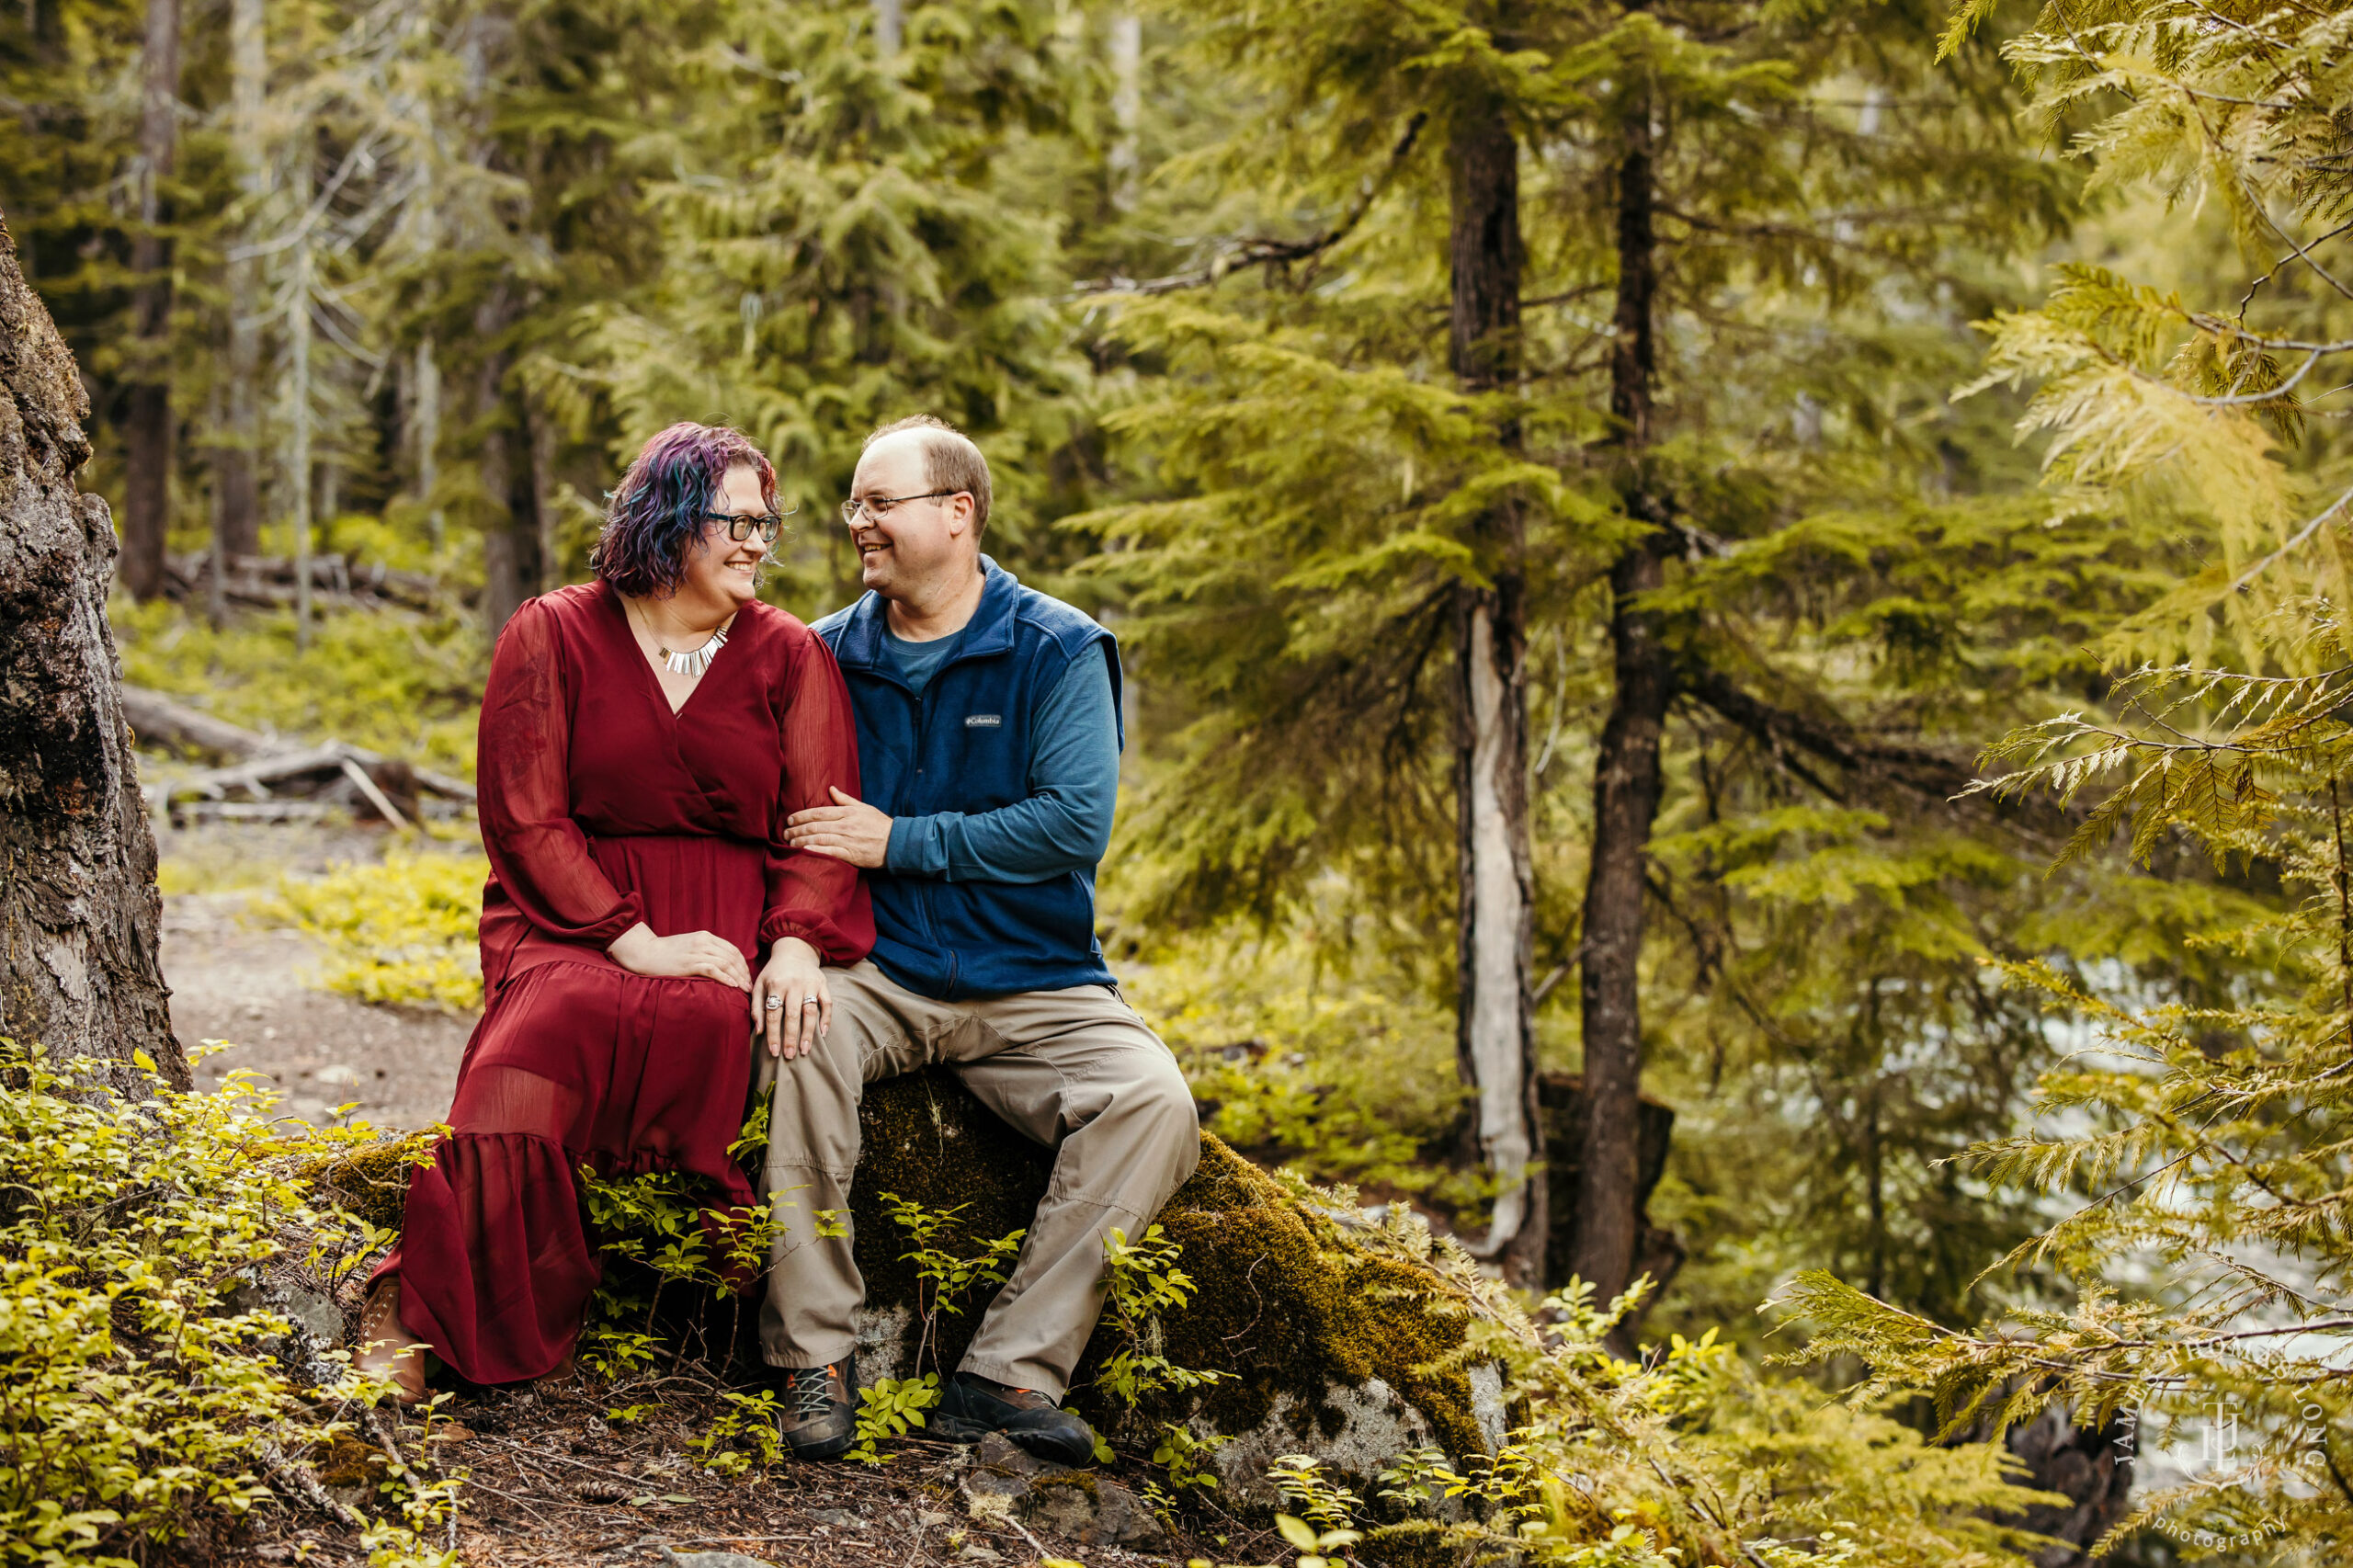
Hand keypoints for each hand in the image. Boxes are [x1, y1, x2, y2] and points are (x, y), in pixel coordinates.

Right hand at [606, 923, 751, 990]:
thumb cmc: (667, 952)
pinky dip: (725, 977)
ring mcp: (696, 952)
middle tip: (749, 986)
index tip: (747, 976)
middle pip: (732, 957)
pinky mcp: (689, 963)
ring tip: (744, 989)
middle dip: (743, 972)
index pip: (732, 949)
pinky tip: (732, 986)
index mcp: (705, 936)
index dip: (743, 964)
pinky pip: (713, 969)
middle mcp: (703, 942)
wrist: (645, 952)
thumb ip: (706, 951)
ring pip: (725, 963)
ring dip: (738, 977)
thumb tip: (723, 965)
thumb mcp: (690, 946)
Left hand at [752, 937, 830, 1058]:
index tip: (774, 1052)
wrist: (794, 951)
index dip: (773, 1034)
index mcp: (776, 984)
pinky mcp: (822, 984)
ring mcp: (810, 984)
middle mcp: (794, 984)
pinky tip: (823, 1033)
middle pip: (792, 1015)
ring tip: (805, 1050)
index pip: (773, 1014)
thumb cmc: (774, 973)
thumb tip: (758, 1031)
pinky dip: (826, 1018)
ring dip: (808, 1033)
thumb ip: (757, 1007)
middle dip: (790, 1037)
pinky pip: (827, 1003)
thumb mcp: (759, 985)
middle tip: (789, 1055)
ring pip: (810, 1011)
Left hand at [785, 786, 892, 868]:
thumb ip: (845, 799)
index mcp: (848, 812)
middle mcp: (846, 825)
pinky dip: (816, 851)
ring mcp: (848, 839)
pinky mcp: (851, 854)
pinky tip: (804, 852)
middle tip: (785, 834)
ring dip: (801, 841)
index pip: (819, 812)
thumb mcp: (864, 808)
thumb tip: (831, 788)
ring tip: (790, 843)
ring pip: (819, 839)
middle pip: (815, 826)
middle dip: (797, 830)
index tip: (790, 820)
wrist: (897, 843)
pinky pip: (830, 852)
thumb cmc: (880, 825)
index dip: (801, 815)